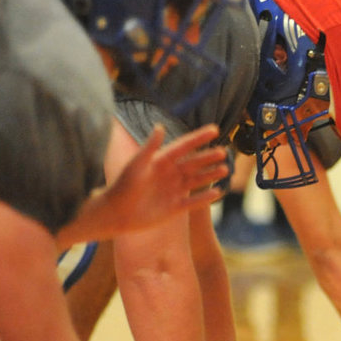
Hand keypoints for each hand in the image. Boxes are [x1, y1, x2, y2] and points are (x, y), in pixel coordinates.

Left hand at [90, 125, 227, 235]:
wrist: (115, 214)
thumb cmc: (122, 186)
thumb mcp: (137, 164)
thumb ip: (150, 146)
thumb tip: (160, 126)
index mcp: (161, 162)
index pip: (184, 146)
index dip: (199, 138)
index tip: (214, 129)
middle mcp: (169, 175)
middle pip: (194, 163)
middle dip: (208, 157)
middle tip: (224, 151)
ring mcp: (173, 191)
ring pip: (197, 181)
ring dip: (210, 175)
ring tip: (225, 169)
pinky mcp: (174, 208)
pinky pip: (194, 202)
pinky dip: (206, 198)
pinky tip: (218, 192)